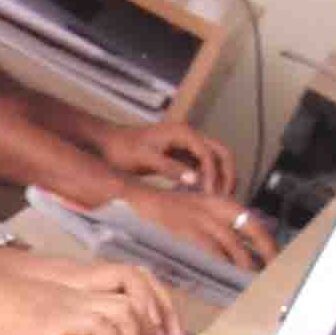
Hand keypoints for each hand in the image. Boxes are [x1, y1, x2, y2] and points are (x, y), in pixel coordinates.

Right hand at [0, 245, 174, 334]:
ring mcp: (75, 304)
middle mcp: (84, 296)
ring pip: (129, 314)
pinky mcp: (65, 316)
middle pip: (139, 305)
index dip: (152, 317)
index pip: (131, 296)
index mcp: (80, 295)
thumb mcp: (36, 321)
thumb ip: (57, 332)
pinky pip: (104, 328)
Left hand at [89, 117, 235, 202]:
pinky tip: (203, 198)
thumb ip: (170, 168)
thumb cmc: (122, 149)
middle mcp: (189, 136)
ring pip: (215, 161)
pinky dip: (208, 181)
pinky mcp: (182, 156)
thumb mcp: (145, 158)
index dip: (213, 175)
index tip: (210, 196)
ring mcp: (187, 146)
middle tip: (226, 199)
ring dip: (220, 179)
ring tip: (218, 202)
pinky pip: (203, 168)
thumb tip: (195, 179)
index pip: (209, 154)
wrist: (107, 143)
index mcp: (183, 133)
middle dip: (227, 175)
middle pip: (222, 153)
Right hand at [107, 174, 272, 272]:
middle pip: (251, 227)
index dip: (267, 239)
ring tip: (253, 278)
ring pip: (234, 243)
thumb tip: (232, 254)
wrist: (135, 199)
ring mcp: (201, 217)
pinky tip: (227, 275)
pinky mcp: (187, 229)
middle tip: (276, 267)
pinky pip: (212, 250)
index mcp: (218, 202)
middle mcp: (214, 206)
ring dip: (246, 263)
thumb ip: (213, 229)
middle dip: (267, 249)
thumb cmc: (162, 211)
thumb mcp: (193, 212)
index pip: (252, 220)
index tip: (276, 255)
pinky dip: (221, 264)